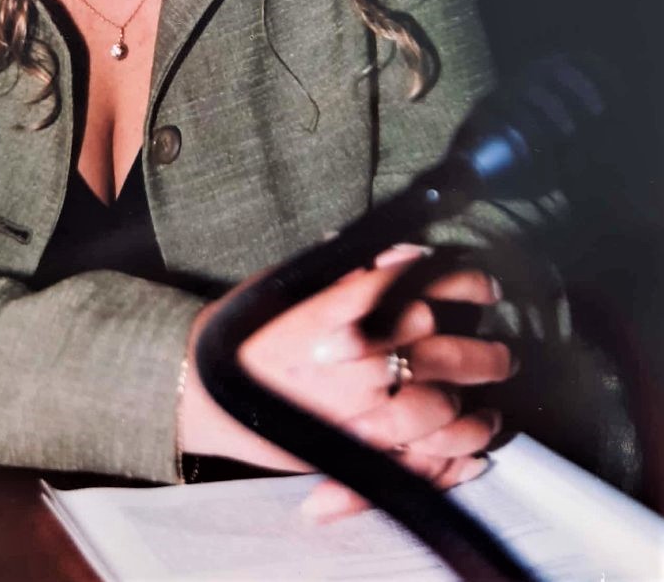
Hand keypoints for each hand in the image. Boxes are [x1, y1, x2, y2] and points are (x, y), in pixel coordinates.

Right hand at [180, 245, 513, 519]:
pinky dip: (458, 447)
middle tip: (501, 345)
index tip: (479, 282)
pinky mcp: (355, 450)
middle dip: (483, 346)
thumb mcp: (292, 282)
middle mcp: (356, 361)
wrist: (208, 389)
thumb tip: (401, 254)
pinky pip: (423, 455)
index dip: (458, 281)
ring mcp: (359, 411)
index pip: (418, 287)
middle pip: (442, 349)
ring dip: (477, 396)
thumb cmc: (248, 329)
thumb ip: (348, 270)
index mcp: (341, 311)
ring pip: (442, 404)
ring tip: (494, 384)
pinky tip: (476, 435)